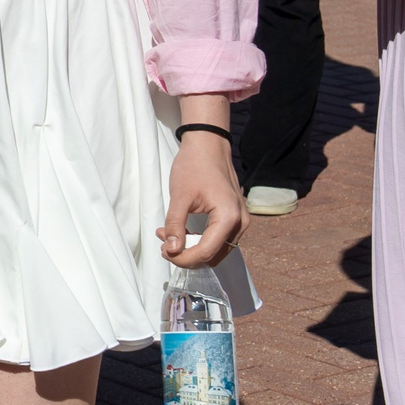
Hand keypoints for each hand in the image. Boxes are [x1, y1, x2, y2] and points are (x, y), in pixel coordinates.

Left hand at [158, 132, 244, 267]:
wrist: (208, 145)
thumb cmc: (194, 166)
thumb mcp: (179, 197)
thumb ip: (175, 225)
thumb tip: (171, 250)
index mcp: (229, 217)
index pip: (206, 252)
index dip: (183, 259)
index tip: (164, 251)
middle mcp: (240, 223)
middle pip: (213, 255)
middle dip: (187, 255)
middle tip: (164, 244)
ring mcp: (240, 221)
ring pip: (216, 250)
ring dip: (192, 248)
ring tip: (169, 235)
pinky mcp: (235, 218)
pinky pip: (219, 239)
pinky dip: (200, 240)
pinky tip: (182, 229)